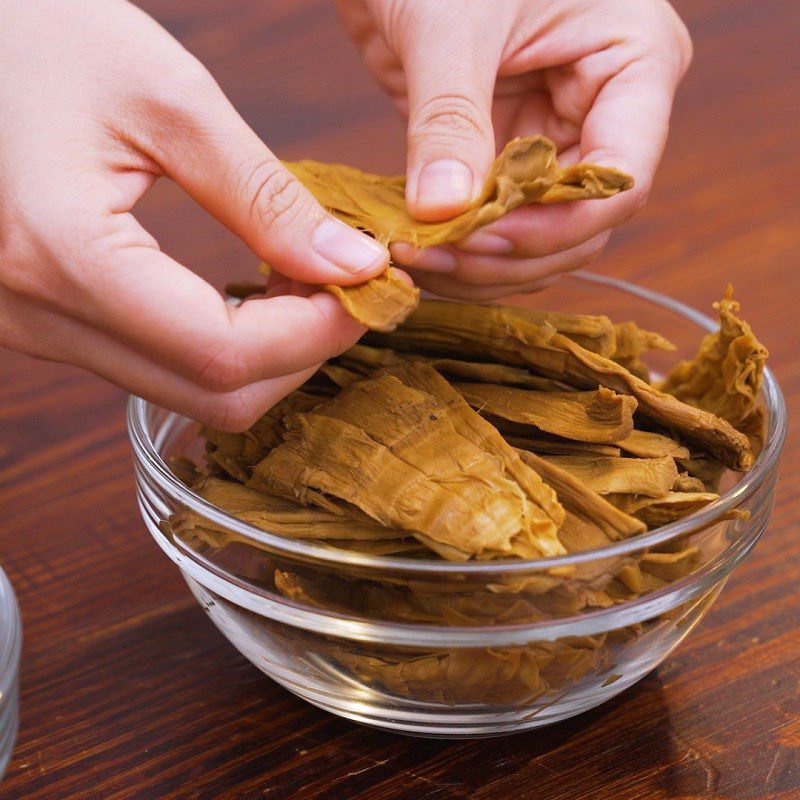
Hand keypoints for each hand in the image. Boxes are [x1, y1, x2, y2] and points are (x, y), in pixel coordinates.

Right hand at [0, 0, 389, 429]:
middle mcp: (38, 315)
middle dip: (299, 352)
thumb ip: (266, 197)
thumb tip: (352, 265)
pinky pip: (159, 368)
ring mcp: (36, 329)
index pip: (224, 353)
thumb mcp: (169, 99)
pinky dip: (223, 346)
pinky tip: (250, 291)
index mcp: (63, 254)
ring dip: (267, 352)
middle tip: (342, 285)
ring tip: (299, 280)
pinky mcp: (49, 323)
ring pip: (190, 393)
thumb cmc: (42, 38)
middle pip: (214, 396)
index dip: (314, 335)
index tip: (366, 289)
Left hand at [336, 0, 691, 299]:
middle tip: (435, 259)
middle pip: (582, 223)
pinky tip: (424, 252)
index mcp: (633, 61)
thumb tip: (444, 211)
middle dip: (510, 252)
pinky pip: (501, 223)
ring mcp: (557, 137)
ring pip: (542, 236)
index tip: (483, 238)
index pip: (621, 177)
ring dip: (484, 263)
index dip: (557, 224)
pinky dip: (465, 246)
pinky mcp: (509, 155)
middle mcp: (605, 110)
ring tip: (420, 261)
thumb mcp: (450, 26)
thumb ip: (450, 120)